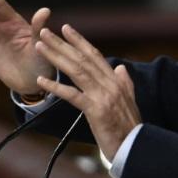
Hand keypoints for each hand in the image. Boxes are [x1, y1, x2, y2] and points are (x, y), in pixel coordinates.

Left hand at [33, 24, 140, 159]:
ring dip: (56, 57)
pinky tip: (41, 80)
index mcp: (116, 81)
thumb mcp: (129, 102)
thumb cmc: (129, 128)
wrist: (136, 147)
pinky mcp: (96, 110)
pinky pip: (72, 95)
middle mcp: (110, 84)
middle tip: (45, 32)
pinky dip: (56, 86)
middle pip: (82, 59)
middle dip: (62, 44)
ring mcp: (103, 96)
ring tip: (40, 47)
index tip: (66, 29)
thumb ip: (124, 83)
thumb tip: (120, 68)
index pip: (95, 55)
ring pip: (76, 71)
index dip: (79, 41)